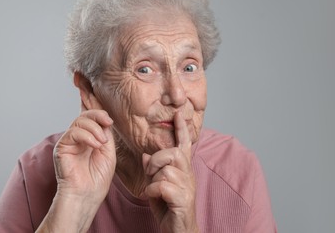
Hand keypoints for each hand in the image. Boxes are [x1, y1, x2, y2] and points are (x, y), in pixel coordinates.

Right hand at [37, 109, 115, 232]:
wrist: (87, 195)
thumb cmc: (97, 178)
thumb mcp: (108, 152)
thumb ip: (106, 135)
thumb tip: (105, 120)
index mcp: (89, 138)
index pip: (91, 118)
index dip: (100, 114)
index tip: (110, 120)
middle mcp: (78, 138)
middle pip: (84, 116)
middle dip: (98, 115)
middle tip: (108, 123)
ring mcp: (69, 142)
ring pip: (79, 121)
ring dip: (94, 128)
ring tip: (102, 143)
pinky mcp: (61, 147)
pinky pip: (73, 132)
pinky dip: (87, 135)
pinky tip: (95, 145)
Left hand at [142, 111, 198, 232]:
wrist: (178, 230)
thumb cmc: (168, 206)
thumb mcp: (158, 184)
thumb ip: (153, 169)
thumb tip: (146, 155)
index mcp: (183, 169)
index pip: (184, 144)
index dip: (181, 128)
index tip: (178, 113)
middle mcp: (188, 174)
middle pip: (173, 153)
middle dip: (157, 160)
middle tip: (150, 171)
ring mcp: (187, 187)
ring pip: (167, 169)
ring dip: (154, 178)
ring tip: (153, 188)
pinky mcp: (183, 200)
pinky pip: (163, 186)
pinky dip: (152, 190)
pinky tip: (152, 196)